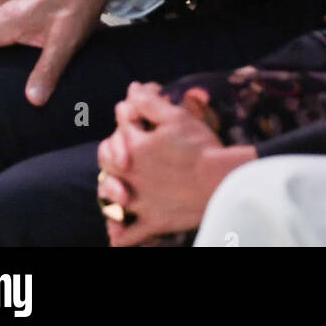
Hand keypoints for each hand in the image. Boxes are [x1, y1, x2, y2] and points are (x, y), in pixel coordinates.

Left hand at [96, 83, 255, 245]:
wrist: (220, 181)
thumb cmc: (200, 145)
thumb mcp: (176, 116)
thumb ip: (149, 102)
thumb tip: (133, 89)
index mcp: (135, 146)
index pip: (121, 122)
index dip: (128, 110)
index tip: (136, 107)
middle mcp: (130, 174)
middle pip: (106, 158)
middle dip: (110, 147)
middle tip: (121, 146)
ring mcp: (138, 201)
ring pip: (109, 197)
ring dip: (108, 189)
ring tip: (115, 185)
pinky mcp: (151, 222)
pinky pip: (127, 236)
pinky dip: (119, 235)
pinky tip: (116, 231)